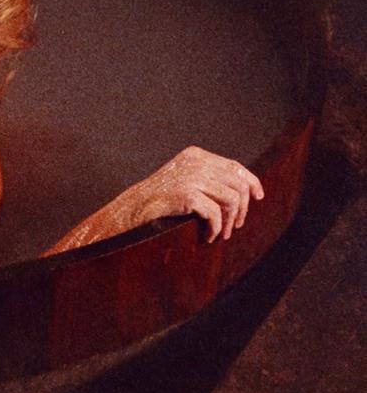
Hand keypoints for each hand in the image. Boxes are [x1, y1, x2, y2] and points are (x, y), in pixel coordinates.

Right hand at [130, 146, 263, 241]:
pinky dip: (215, 229)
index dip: (251, 182)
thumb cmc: (159, 199)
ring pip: (232, 199)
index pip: (235, 166)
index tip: (258, 197)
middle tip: (235, 226)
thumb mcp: (184, 178)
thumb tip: (244, 188)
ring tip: (221, 233)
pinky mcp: (186, 195)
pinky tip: (207, 236)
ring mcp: (191, 178)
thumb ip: (208, 177)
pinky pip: (216, 214)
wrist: (133, 208)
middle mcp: (195, 162)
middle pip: (238, 184)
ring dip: (230, 222)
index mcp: (195, 155)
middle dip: (242, 209)